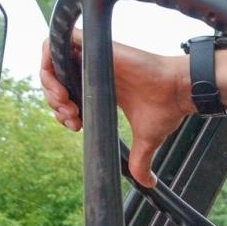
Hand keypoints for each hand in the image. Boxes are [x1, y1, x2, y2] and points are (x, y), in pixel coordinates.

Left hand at [39, 35, 192, 185]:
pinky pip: (56, 42)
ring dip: (49, 85)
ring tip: (65, 105)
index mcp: (100, 87)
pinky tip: (63, 90)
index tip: (77, 126)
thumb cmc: (166, 107)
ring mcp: (92, 56)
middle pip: (55, 79)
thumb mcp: (147, 139)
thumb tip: (148, 183)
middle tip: (70, 117)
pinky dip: (49, 63)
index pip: (67, 94)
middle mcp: (94, 69)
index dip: (63, 113)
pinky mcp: (94, 46)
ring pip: (50, 61)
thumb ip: (141, 160)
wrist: (178, 90)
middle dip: (53, 103)